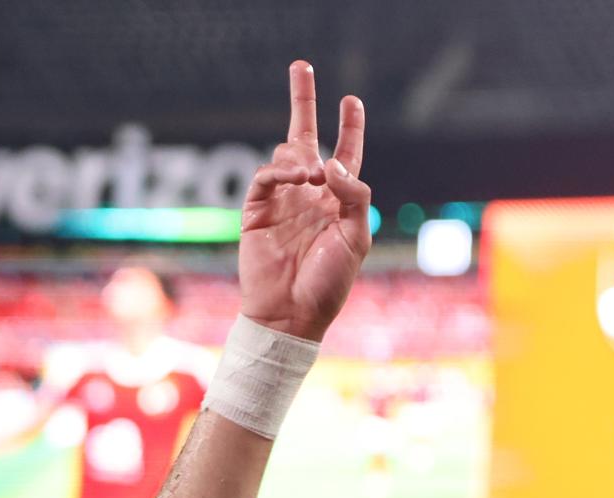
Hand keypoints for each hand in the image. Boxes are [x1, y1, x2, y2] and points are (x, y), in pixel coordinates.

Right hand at [237, 61, 371, 343]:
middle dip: (304, 101)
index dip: (350, 126)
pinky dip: (280, 171)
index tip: (351, 100)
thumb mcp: (357, 239)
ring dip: (301, 157)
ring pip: (286, 156)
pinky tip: (298, 178)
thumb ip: (354, 195)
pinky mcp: (256, 212)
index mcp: (338, 201)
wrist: (290, 316)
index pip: (346, 154)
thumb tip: (331, 161)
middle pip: (306, 137)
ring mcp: (282, 202)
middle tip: (301, 65)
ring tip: (312, 176)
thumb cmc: (328, 284)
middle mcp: (310, 195)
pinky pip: (265, 177)